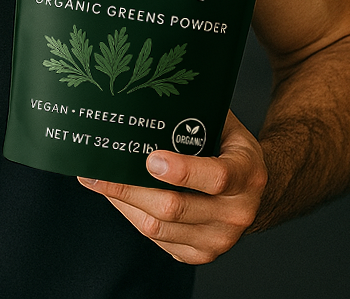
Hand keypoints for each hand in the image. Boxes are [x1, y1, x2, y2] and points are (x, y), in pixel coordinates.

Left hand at [78, 111, 266, 263]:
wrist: (253, 192)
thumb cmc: (230, 149)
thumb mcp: (225, 125)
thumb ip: (196, 114)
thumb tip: (147, 95)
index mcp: (247, 174)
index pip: (216, 177)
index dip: (182, 171)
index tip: (151, 158)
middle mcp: (236, 213)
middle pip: (175, 207)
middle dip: (131, 188)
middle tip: (99, 170)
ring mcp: (218, 240)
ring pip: (158, 228)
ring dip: (123, 202)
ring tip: (95, 180)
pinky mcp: (199, 254)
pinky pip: (156, 239)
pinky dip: (131, 215)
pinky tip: (115, 195)